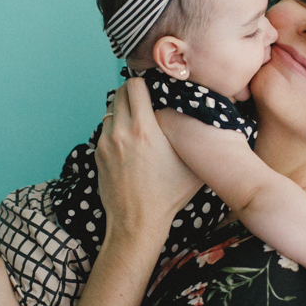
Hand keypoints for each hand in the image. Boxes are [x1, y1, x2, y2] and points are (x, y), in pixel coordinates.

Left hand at [95, 78, 201, 239]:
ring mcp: (106, 143)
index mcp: (144, 129)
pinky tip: (129, 141)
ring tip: (137, 121)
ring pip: (110, 111)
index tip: (153, 88)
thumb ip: (196, 139)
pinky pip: (104, 130)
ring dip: (122, 110)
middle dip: (131, 92)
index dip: (144, 83)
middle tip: (144, 98)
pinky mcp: (98, 154)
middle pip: (119, 93)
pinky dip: (115, 128)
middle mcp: (121, 132)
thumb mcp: (191, 165)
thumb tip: (208, 121)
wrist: (137, 222)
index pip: (135, 86)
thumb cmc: (167, 196)